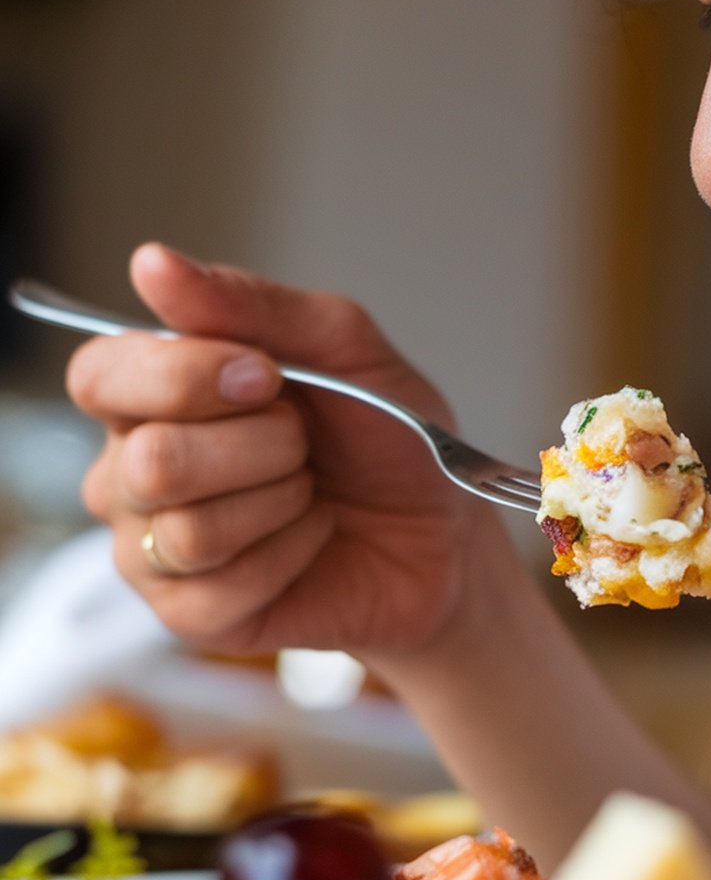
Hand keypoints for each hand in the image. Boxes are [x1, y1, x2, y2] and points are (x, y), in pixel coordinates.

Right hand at [69, 245, 497, 658]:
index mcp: (151, 390)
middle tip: (304, 444)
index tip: (267, 376)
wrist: (441, 533)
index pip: (101, 375)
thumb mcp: (343, 346)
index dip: (181, 376)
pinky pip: (221, 588)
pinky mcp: (189, 615)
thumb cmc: (385, 436)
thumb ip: (250, 304)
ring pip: (188, 529)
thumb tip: (153, 264)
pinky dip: (291, 555)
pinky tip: (311, 540)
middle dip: (260, 447)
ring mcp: (153, 548)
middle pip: (149, 460)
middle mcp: (132, 467)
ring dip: (281, 502)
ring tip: (310, 492)